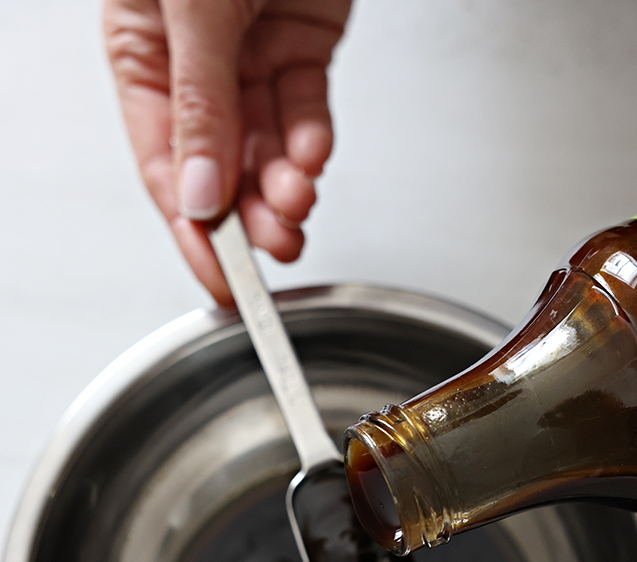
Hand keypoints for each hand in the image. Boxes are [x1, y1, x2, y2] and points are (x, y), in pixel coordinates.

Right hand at [104, 0, 351, 303]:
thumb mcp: (193, 8)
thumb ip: (199, 103)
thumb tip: (200, 194)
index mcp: (143, 53)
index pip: (165, 167)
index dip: (194, 231)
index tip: (221, 280)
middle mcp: (195, 65)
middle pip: (223, 170)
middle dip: (251, 217)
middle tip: (277, 246)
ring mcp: (251, 58)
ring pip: (268, 149)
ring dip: (286, 188)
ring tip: (298, 204)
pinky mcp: (301, 47)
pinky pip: (306, 110)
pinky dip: (313, 143)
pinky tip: (314, 157)